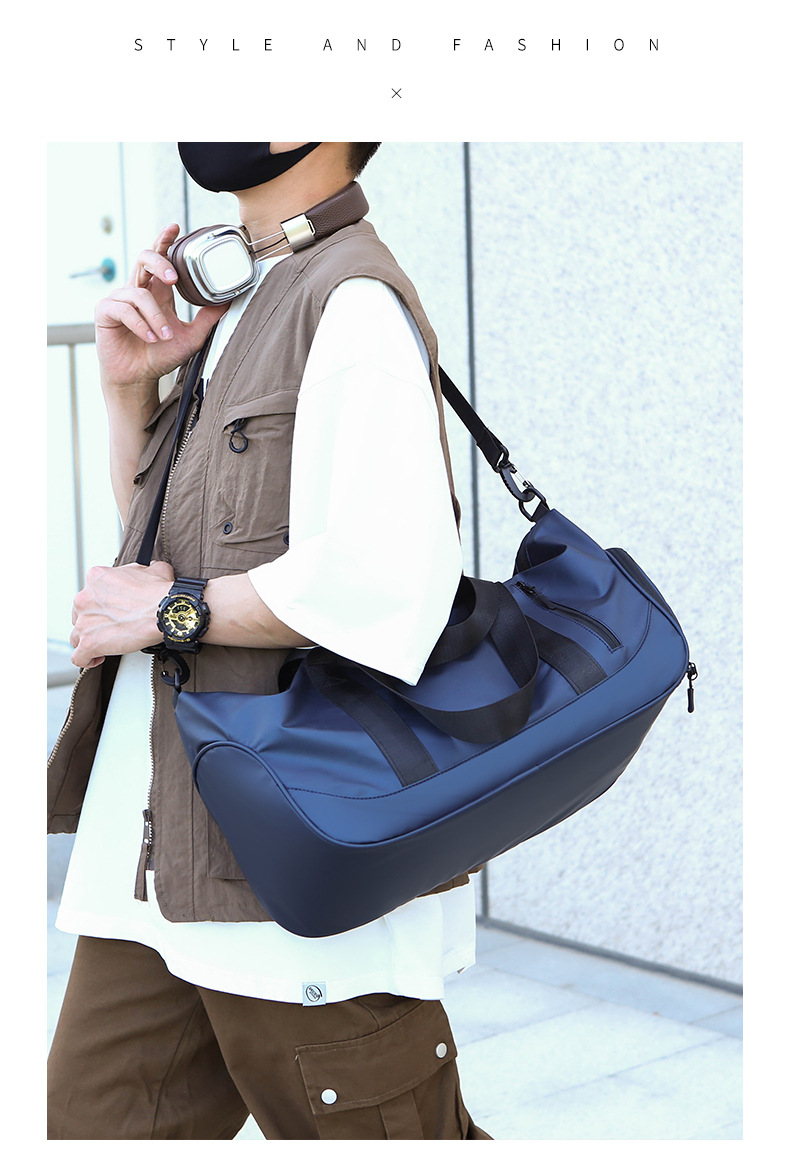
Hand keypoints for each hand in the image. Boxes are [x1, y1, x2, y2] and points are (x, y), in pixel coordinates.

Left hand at [70, 562, 174, 668]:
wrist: (163, 611)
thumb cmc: (158, 593)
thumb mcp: (154, 569)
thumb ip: (143, 569)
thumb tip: (148, 570)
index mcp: (96, 579)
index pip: (89, 594)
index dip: (101, 604)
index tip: (112, 611)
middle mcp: (85, 599)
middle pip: (79, 614)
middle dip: (93, 622)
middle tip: (111, 627)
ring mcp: (85, 622)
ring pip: (77, 635)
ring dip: (89, 640)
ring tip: (103, 645)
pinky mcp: (89, 643)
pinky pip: (79, 657)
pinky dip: (87, 659)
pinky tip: (96, 658)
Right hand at [94, 224, 227, 390]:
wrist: (139, 378)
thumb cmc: (160, 356)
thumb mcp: (192, 337)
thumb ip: (208, 318)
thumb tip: (229, 301)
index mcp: (157, 291)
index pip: (160, 258)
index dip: (164, 241)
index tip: (175, 227)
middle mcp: (138, 290)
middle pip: (144, 258)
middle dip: (160, 263)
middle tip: (174, 279)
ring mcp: (119, 300)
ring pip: (138, 293)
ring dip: (154, 317)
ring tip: (163, 336)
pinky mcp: (105, 313)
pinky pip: (123, 309)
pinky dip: (139, 324)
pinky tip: (148, 337)